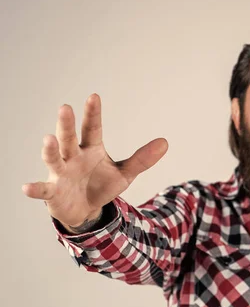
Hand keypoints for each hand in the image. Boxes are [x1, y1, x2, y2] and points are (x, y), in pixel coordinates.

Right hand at [22, 93, 167, 227]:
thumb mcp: (125, 173)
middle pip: (69, 138)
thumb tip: (165, 142)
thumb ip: (142, 159)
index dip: (93, 114)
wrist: (85, 210)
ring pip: (54, 159)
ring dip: (51, 150)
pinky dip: (35, 188)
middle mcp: (73, 157)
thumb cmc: (101, 185)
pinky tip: (27, 187)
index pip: (93, 128)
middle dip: (66, 124)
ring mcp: (61, 173)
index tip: (94, 96)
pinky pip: (43, 189)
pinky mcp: (53, 192)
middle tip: (65, 107)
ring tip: (48, 139)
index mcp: (91, 149)